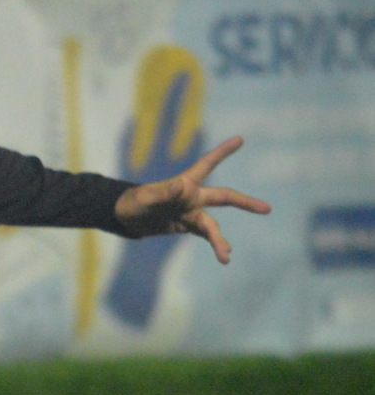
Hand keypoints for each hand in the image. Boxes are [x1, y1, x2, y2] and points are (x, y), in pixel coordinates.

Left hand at [114, 136, 270, 264]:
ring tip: (226, 256)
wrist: (126, 217)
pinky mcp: (187, 225)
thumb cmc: (134, 202)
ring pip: (213, 225)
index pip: (207, 164)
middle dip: (245, 203)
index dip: (222, 152)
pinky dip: (214, 244)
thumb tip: (181, 186)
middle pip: (224, 197)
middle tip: (267, 209)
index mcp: (185, 184)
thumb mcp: (146, 198)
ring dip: (220, 240)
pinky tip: (224, 256)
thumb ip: (163, 192)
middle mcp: (193, 196)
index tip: (240, 139)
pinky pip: (205, 235)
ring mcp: (192, 212)